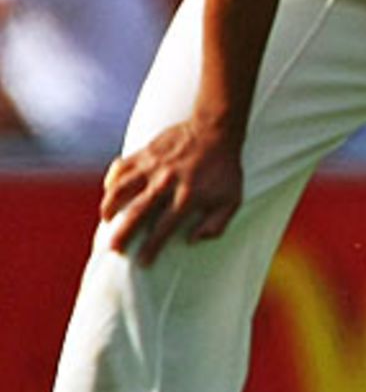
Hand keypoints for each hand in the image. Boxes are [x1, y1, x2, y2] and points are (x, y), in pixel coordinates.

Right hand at [101, 119, 243, 266]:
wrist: (216, 129)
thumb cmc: (224, 169)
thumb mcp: (232, 199)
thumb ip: (216, 224)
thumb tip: (192, 241)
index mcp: (188, 196)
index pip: (164, 228)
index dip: (151, 248)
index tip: (142, 262)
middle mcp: (167, 182)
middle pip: (138, 211)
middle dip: (123, 233)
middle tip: (113, 249)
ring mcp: (154, 165)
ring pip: (122, 188)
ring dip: (110, 205)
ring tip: (107, 219)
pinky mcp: (146, 151)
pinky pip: (122, 166)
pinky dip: (112, 178)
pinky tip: (110, 189)